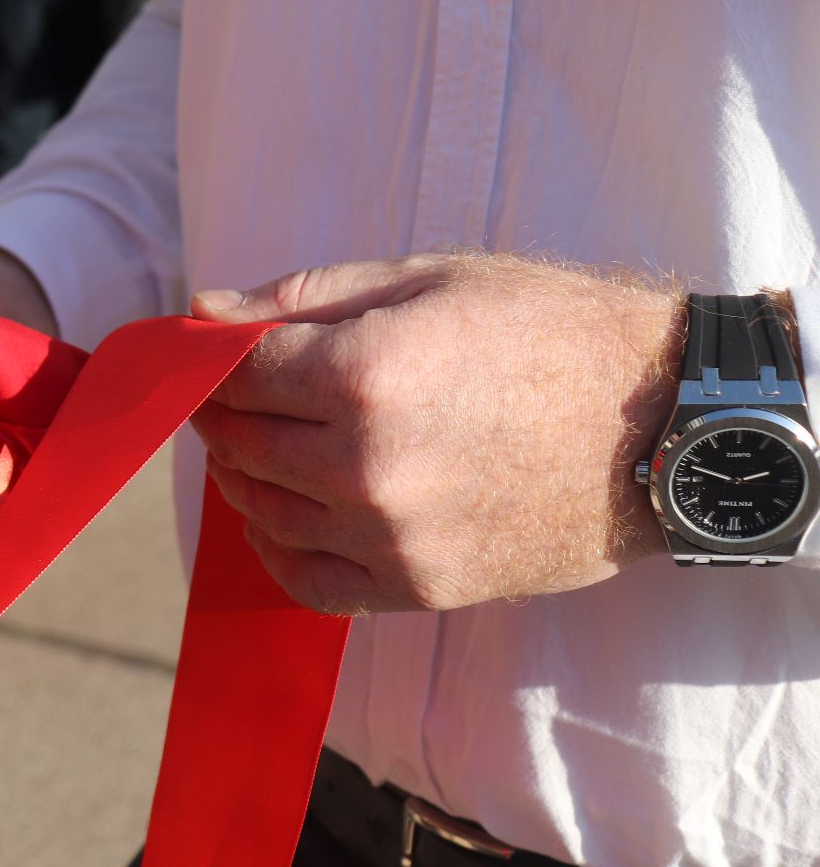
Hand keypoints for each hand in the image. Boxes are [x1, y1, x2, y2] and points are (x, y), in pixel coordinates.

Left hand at [188, 253, 683, 614]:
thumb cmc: (549, 331)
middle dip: (226, 411)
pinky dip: (279, 545)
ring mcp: (390, 536)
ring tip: (274, 440)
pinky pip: (306, 580)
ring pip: (261, 509)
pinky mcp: (418, 587)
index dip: (215, 359)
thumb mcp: (425, 279)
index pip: (235, 374)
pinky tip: (288, 513)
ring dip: (246, 473)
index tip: (218, 352)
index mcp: (362, 374)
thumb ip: (300, 300)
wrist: (664, 423)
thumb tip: (201, 313)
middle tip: (245, 391)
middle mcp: (365, 465)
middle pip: (239, 441)